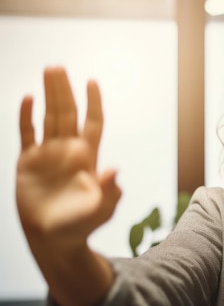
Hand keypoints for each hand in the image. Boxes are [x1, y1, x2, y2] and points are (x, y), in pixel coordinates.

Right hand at [16, 67, 121, 244]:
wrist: (53, 239)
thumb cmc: (81, 226)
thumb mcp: (100, 209)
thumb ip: (109, 191)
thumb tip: (115, 171)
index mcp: (88, 158)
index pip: (93, 123)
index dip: (93, 103)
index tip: (92, 81)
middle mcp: (68, 151)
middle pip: (68, 113)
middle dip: (64, 91)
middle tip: (58, 67)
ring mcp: (48, 154)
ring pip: (48, 118)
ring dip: (48, 95)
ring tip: (48, 71)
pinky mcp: (28, 162)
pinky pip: (26, 133)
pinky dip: (26, 116)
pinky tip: (27, 98)